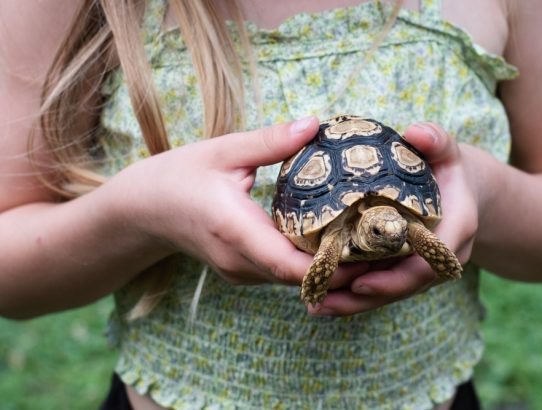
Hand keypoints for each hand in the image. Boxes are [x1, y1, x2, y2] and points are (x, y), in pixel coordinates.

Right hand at [115, 117, 366, 286]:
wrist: (141, 211)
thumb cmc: (176, 177)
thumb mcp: (221, 150)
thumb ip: (270, 141)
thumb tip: (316, 125)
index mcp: (234, 229)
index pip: (290, 264)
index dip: (333, 264)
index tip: (371, 249)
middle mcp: (239, 260)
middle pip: (300, 277)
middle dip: (343, 266)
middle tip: (383, 242)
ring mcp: (240, 271)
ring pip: (293, 279)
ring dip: (328, 265)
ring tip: (367, 240)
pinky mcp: (242, 271)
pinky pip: (282, 273)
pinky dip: (309, 262)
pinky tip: (331, 239)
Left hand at [309, 122, 481, 315]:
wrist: (462, 191)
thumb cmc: (448, 169)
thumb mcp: (446, 151)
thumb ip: (437, 141)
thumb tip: (416, 132)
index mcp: (454, 231)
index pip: (427, 263)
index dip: (395, 277)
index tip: (359, 282)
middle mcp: (441, 257)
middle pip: (402, 287)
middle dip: (363, 299)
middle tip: (321, 301)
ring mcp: (424, 268)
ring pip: (390, 293)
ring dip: (352, 304)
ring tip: (313, 304)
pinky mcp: (407, 270)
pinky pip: (383, 287)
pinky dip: (354, 296)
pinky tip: (322, 298)